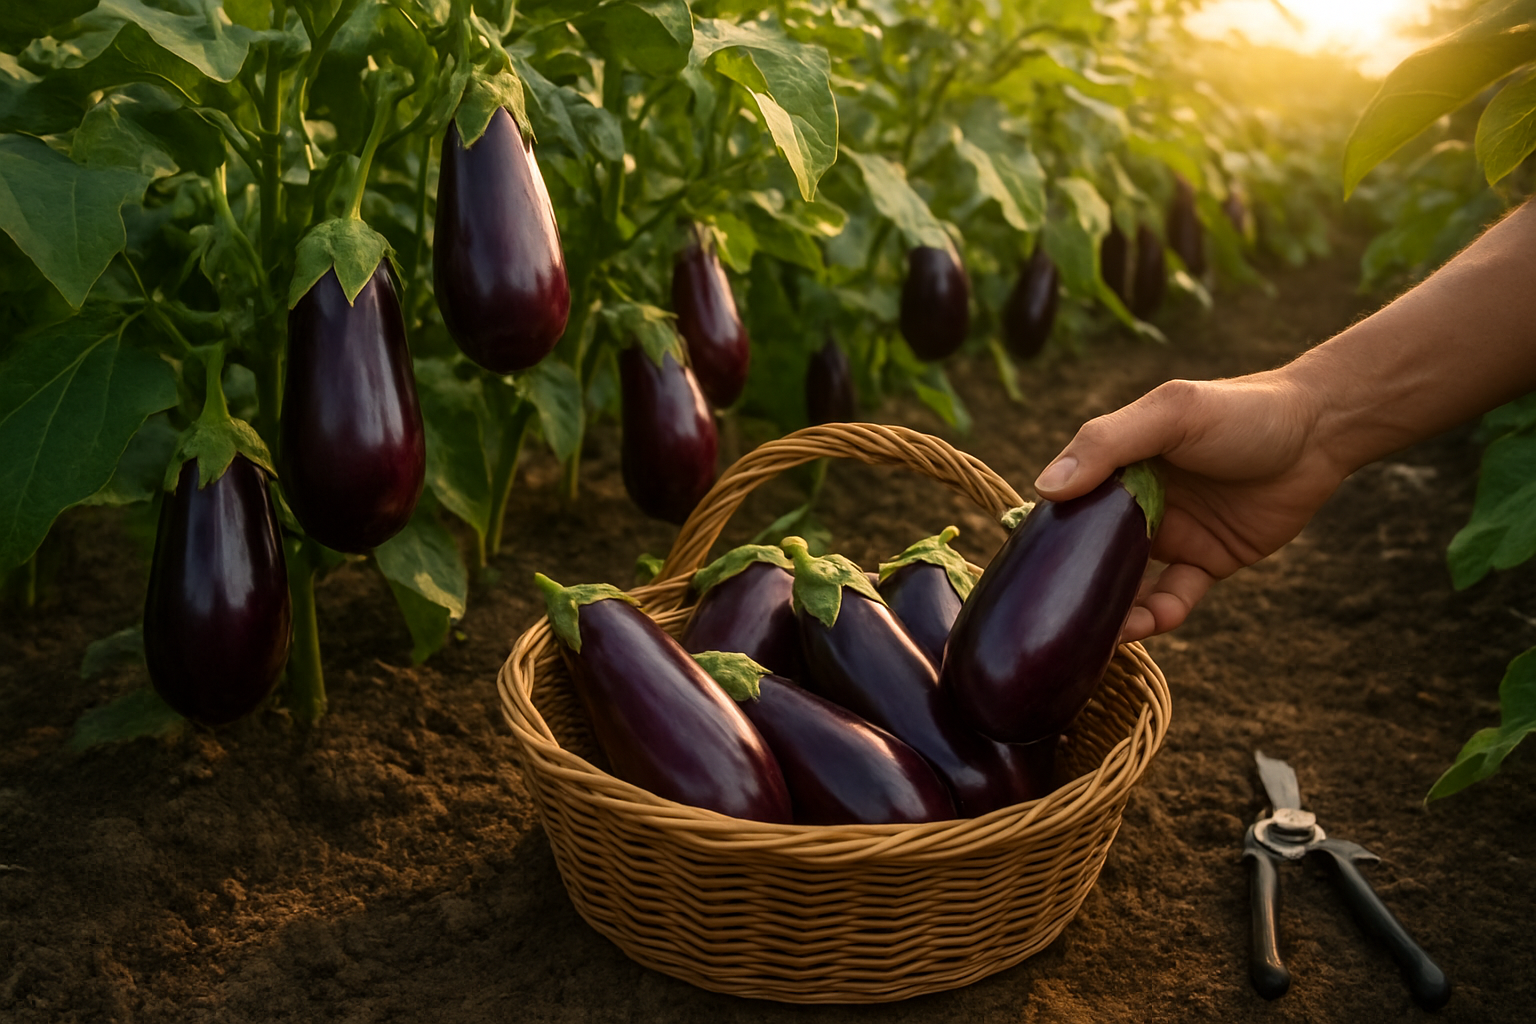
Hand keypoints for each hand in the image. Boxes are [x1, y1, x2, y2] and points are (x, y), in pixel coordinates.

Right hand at [1033, 374, 1348, 641]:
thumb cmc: (1242, 410)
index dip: (1046, 537)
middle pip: (1093, 553)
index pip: (1067, 504)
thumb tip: (1045, 489)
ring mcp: (1173, 533)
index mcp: (1117, 464)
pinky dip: (1162, 614)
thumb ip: (1107, 445)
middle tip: (1056, 620)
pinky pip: (1175, 596)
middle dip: (1075, 587)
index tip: (1023, 572)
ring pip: (1130, 582)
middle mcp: (1137, 502)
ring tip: (1104, 637)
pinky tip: (1153, 622)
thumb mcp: (1170, 414)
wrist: (1323, 431)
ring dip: (1115, 611)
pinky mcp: (1208, 560)